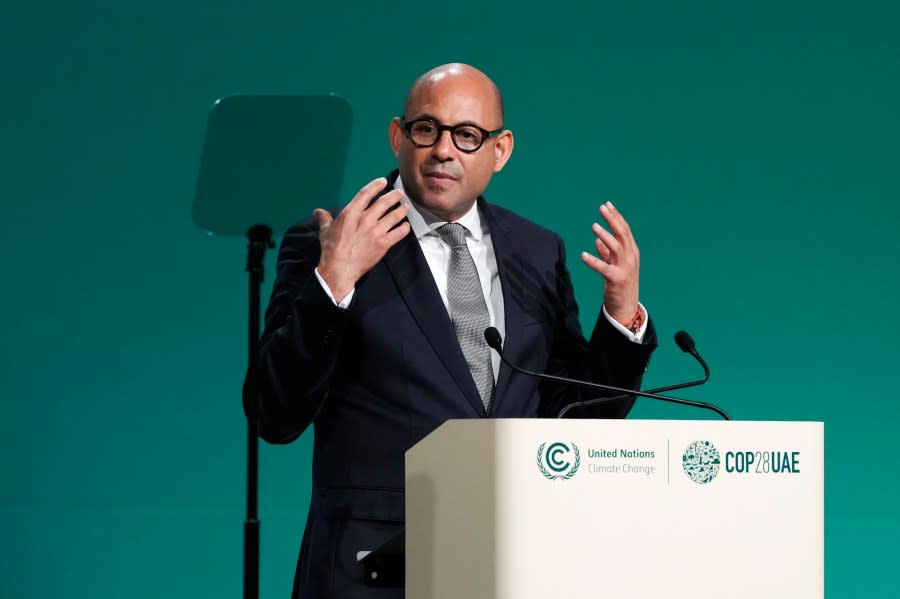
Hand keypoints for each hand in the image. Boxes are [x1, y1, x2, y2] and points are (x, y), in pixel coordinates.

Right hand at [314, 177, 410, 301]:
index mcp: (350, 213)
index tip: (383, 182)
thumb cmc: (331, 250)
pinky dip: (404, 228)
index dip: (376, 185)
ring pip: (394, 216)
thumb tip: (317, 211)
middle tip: (400, 193)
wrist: (339, 268)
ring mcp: (375, 231)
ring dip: (402, 210)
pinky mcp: (383, 243)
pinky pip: (398, 233)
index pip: (366, 193)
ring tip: (405, 207)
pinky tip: (406, 226)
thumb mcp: (325, 231)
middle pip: (384, 202)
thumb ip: (324, 218)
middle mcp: (365, 219)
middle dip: (395, 196)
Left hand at [580, 201, 640, 326]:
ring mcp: (625, 269)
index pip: (625, 230)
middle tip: (602, 208)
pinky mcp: (617, 280)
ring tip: (594, 226)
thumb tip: (598, 241)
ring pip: (616, 247)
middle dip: (612, 220)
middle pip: (622, 234)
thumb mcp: (615, 266)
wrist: (626, 309)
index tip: (607, 205)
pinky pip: (604, 268)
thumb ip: (607, 253)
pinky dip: (594, 261)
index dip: (616, 217)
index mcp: (631, 253)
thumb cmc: (620, 286)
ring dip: (605, 235)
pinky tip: (583, 255)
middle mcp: (631, 258)